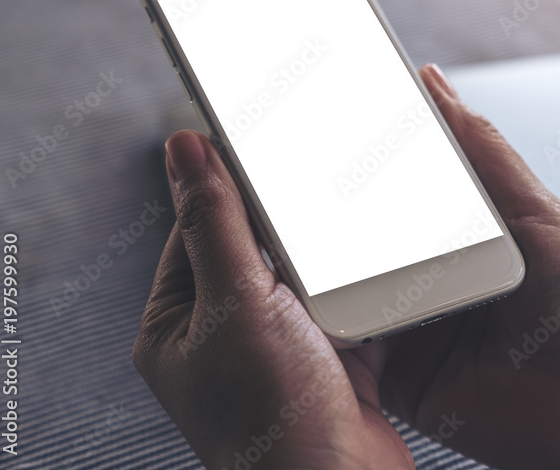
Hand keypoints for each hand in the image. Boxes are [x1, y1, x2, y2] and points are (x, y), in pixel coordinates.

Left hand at [132, 128, 413, 469]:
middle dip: (287, 218)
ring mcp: (281, 350)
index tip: (258, 140)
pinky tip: (380, 266)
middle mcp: (225, 336)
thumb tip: (183, 149)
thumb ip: (214, 222)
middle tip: (315, 175)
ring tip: (351, 219)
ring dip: (330, 251)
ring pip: (306, 274)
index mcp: (179, 323)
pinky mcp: (330, 361)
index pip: (197, 228)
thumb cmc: (271, 419)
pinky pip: (346, 304)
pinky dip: (363, 286)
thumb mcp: (235, 304)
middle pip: (255, 247)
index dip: (227, 184)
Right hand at [133, 64, 559, 469]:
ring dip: (307, 273)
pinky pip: (351, 352)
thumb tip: (432, 83)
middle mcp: (428, 283)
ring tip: (259, 231)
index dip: (346, 167)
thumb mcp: (535, 211)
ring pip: (345, 296)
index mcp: (457, 237)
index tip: (298, 130)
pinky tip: (289, 301)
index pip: (388, 195)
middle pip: (356, 245)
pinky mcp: (404, 381)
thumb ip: (482, 152)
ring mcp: (414, 333)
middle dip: (312, 218)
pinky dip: (321, 332)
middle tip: (257, 177)